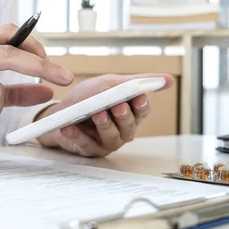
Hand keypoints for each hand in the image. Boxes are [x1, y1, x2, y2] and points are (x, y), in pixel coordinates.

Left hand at [36, 74, 173, 157]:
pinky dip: (76, 135)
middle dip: (124, 116)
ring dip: (104, 125)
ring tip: (96, 114)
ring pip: (111, 137)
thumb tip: (168, 79)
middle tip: (117, 106)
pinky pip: (84, 144)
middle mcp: (122, 130)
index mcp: (130, 113)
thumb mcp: (109, 83)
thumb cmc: (89, 98)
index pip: (143, 110)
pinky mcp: (89, 149)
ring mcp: (106, 142)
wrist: (60, 113)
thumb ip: (135, 82)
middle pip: (129, 126)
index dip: (141, 105)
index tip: (138, 98)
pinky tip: (69, 127)